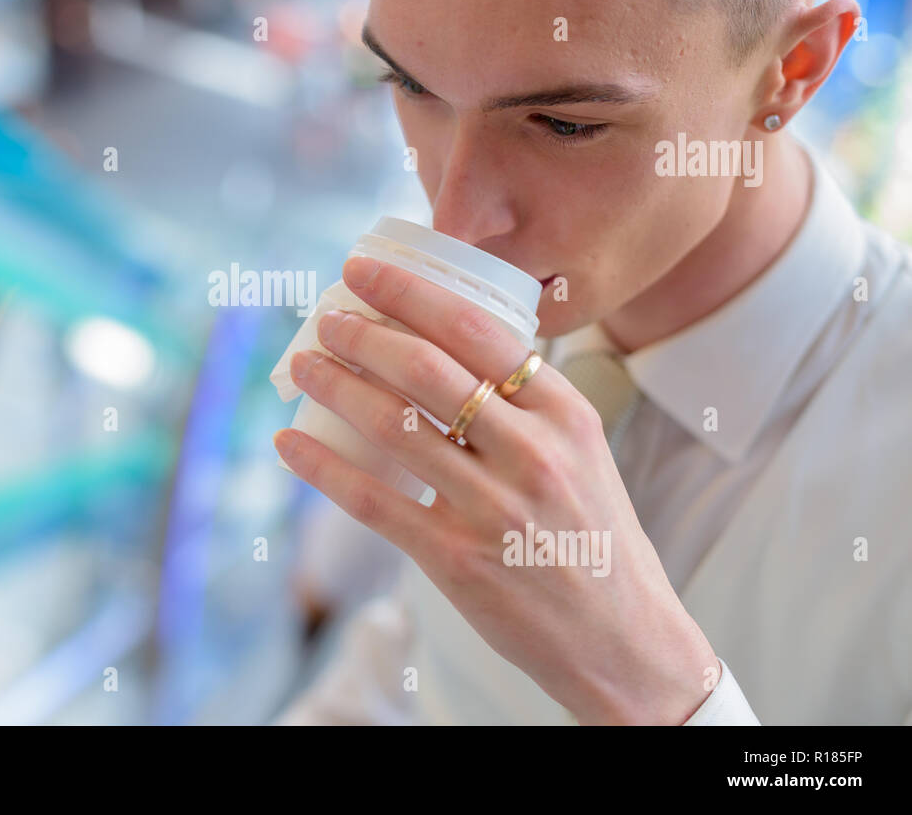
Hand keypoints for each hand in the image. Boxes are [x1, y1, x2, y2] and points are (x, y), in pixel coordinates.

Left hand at [273, 255, 719, 723]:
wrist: (624, 639)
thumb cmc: (593, 534)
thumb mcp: (581, 451)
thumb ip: (524, 403)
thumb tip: (444, 347)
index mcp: (565, 413)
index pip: (477, 330)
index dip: (409, 293)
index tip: (364, 272)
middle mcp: (532, 453)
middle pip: (425, 370)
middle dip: (362, 334)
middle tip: (325, 318)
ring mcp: (492, 508)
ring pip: (392, 425)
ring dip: (335, 385)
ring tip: (305, 364)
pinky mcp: (455, 559)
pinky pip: (373, 500)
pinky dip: (322, 466)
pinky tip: (288, 444)